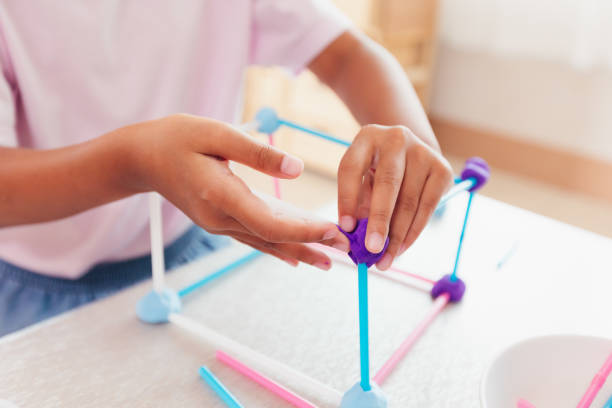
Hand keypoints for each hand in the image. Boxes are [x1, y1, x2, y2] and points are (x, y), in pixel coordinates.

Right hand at [125, 114, 348, 268]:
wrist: (142, 158)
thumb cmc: (176, 138)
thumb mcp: (216, 133)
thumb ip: (256, 152)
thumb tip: (297, 169)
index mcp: (221, 195)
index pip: (270, 223)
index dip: (304, 231)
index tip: (334, 232)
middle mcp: (220, 218)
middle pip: (272, 239)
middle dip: (310, 245)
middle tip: (345, 252)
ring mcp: (218, 223)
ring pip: (264, 243)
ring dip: (297, 251)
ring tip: (328, 261)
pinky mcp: (218, 221)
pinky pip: (253, 239)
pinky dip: (277, 247)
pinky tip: (294, 256)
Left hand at [337, 124, 452, 269]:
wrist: (411, 153)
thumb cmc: (377, 171)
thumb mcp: (362, 178)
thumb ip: (357, 203)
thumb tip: (354, 239)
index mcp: (368, 137)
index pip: (352, 168)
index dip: (348, 199)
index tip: (346, 228)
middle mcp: (396, 138)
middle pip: (387, 183)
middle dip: (379, 220)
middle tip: (371, 249)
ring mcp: (423, 152)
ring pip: (409, 201)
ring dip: (397, 236)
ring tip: (384, 260)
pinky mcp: (442, 169)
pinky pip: (427, 207)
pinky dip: (413, 232)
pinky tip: (401, 249)